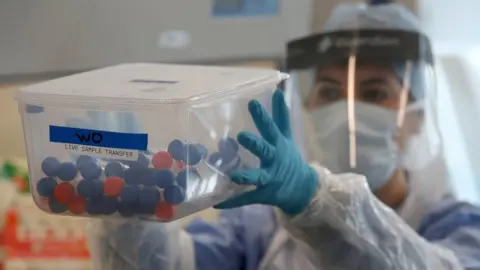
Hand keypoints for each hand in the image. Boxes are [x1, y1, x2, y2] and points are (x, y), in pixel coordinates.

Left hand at [214, 90, 317, 214]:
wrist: (302, 188)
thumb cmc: (288, 158)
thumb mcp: (286, 137)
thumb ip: (280, 116)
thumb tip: (277, 91)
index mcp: (278, 146)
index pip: (271, 129)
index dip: (262, 117)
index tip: (252, 103)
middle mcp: (275, 161)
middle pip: (265, 151)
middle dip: (255, 144)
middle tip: (241, 136)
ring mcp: (270, 179)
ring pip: (258, 177)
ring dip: (247, 176)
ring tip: (234, 176)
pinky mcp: (263, 195)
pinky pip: (247, 198)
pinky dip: (232, 201)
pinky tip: (217, 202)